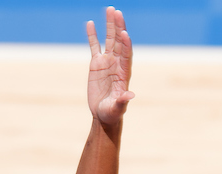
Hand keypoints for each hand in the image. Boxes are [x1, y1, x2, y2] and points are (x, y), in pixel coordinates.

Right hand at [86, 7, 134, 125]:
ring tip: (110, 10)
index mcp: (124, 73)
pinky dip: (92, 35)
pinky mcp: (96, 64)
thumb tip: (131, 95)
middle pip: (119, 42)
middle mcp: (117, 64)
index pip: (126, 55)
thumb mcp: (118, 108)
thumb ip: (123, 101)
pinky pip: (94, 46)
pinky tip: (90, 23)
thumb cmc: (112, 113)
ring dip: (110, 25)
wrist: (104, 115)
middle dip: (118, 27)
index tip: (124, 32)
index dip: (125, 44)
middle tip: (116, 12)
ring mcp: (107, 62)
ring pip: (109, 40)